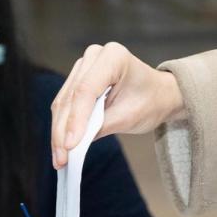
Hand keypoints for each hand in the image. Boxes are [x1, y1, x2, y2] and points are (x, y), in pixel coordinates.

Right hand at [50, 42, 184, 168]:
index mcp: (113, 57)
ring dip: (58, 131)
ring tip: (59, 158)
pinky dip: (62, 126)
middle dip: (63, 131)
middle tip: (61, 159)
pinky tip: (60, 147)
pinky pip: (65, 105)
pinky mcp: (77, 79)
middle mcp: (94, 56)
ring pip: (63, 103)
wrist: (158, 94)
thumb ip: (102, 126)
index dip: (76, 119)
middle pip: (70, 97)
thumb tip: (74, 144)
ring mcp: (83, 66)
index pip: (86, 90)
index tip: (70, 146)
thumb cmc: (150, 101)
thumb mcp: (130, 116)